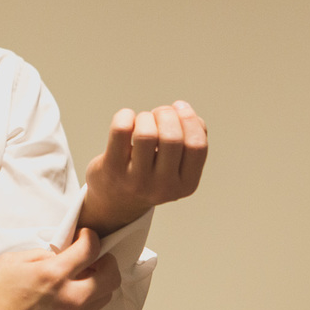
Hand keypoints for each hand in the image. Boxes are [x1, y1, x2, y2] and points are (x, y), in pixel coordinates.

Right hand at [0, 228, 120, 309]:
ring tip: (82, 277)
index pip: (91, 249)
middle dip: (107, 261)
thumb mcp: (13, 261)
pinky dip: (87, 298)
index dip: (92, 237)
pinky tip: (70, 294)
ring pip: (105, 296)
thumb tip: (60, 254)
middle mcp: (69, 297)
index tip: (85, 237)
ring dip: (99, 282)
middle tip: (93, 257)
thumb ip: (42, 254)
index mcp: (53, 274)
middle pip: (112, 276)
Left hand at [81, 100, 207, 234]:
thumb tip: (186, 112)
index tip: (180, 107)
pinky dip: (125, 115)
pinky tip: (127, 119)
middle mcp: (163, 187)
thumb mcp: (178, 168)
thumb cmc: (151, 175)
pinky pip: (121, 130)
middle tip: (159, 113)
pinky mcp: (112, 170)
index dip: (190, 119)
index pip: (196, 146)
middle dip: (166, 114)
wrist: (115, 201)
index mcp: (186, 185)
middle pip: (172, 137)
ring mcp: (136, 181)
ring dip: (146, 117)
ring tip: (143, 120)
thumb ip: (189, 142)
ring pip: (146, 133)